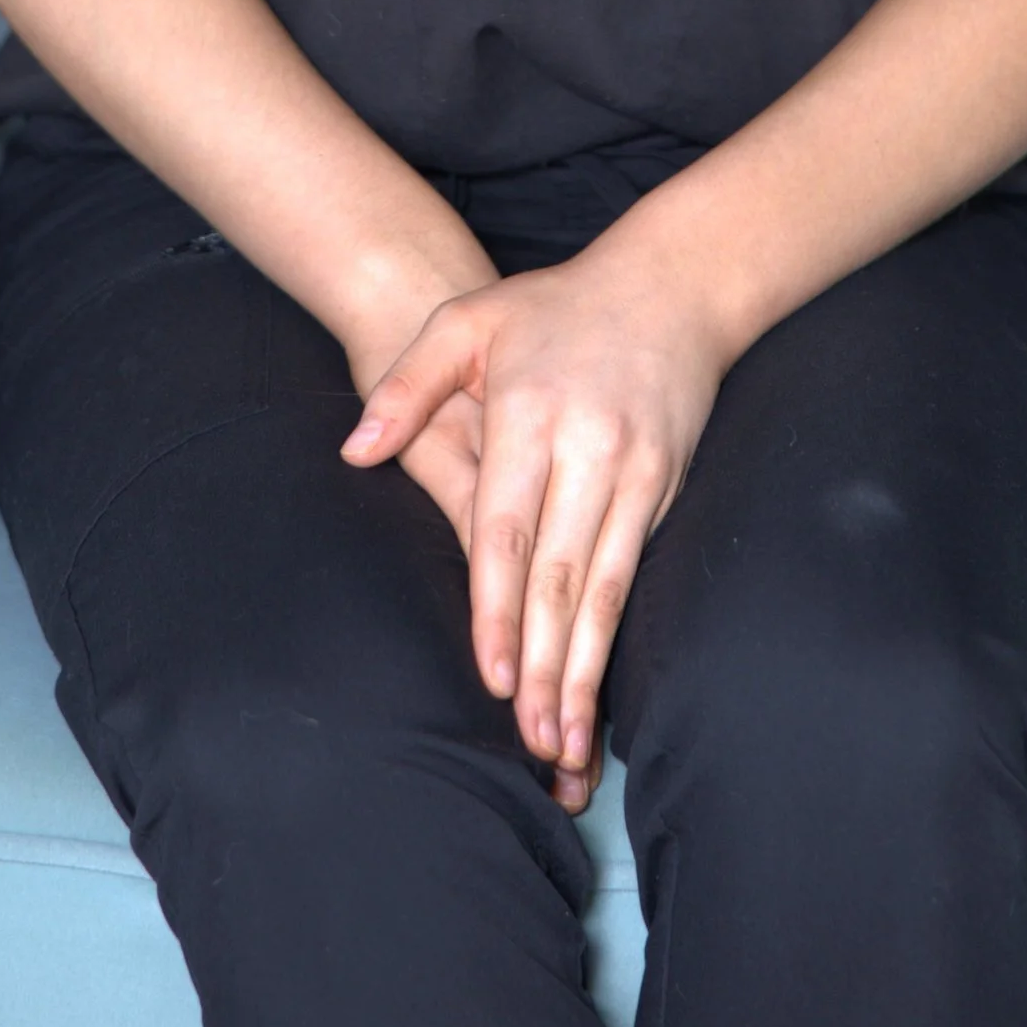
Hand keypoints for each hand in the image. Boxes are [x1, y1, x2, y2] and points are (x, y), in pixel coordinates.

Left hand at [341, 238, 730, 810]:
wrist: (671, 285)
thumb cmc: (553, 306)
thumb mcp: (467, 319)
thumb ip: (406, 384)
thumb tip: (355, 451)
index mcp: (531, 415)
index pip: (508, 531)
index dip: (497, 609)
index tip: (488, 676)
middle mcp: (588, 450)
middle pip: (559, 575)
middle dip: (542, 665)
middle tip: (528, 741)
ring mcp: (636, 472)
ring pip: (603, 588)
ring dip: (583, 669)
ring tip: (565, 741)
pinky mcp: (666, 487)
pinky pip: (634, 575)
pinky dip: (614, 636)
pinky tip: (599, 683)